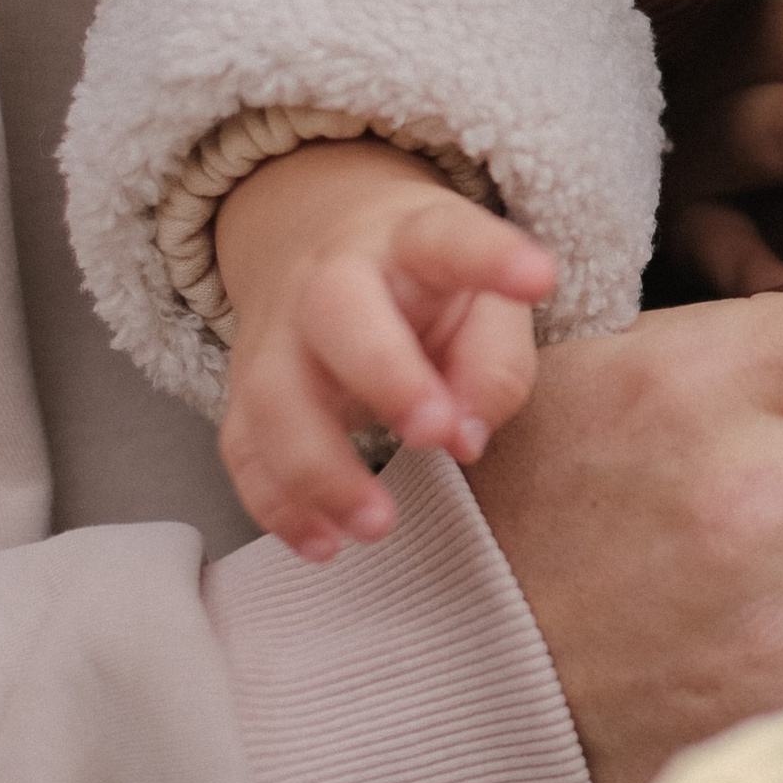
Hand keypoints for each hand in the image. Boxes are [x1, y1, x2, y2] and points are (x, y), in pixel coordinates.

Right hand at [215, 139, 556, 561]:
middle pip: (337, 312)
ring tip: (380, 524)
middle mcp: (330, 278)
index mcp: (409, 241)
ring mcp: (277, 335)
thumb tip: (466, 437)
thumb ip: (494, 364)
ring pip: (275, 394)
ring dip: (321, 468)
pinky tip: (325, 543)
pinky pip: (243, 449)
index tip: (539, 277)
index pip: (447, 239)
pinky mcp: (246, 391)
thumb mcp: (482, 303)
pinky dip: (276, 504)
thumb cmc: (428, 294)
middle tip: (434, 436)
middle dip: (385, 377)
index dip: (492, 257)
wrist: (322, 254)